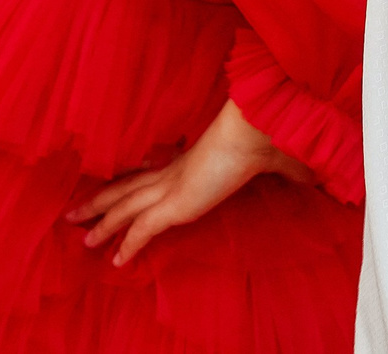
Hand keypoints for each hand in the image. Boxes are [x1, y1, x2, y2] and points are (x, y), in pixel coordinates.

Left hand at [67, 99, 314, 267]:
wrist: (261, 127)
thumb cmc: (270, 135)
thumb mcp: (278, 157)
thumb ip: (288, 168)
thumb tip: (312, 175)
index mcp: (194, 160)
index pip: (155, 173)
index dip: (134, 182)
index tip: (119, 187)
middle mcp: (176, 171)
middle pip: (128, 187)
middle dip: (101, 200)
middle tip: (75, 212)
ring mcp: (173, 187)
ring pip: (124, 207)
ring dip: (101, 221)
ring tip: (79, 235)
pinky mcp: (176, 204)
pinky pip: (143, 230)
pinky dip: (127, 244)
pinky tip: (114, 260)